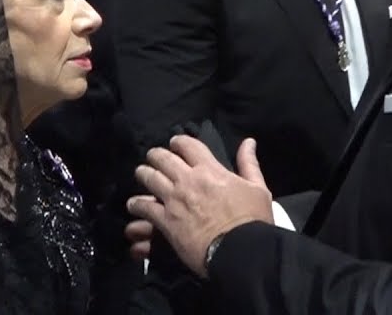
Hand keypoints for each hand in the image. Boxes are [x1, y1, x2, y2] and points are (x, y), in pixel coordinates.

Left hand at [127, 137, 272, 278]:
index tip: (174, 143)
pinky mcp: (166, 221)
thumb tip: (248, 142)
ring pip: (149, 178)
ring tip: (141, 174)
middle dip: (156, 155)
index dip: (178, 141)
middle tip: (153, 157)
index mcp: (210, 170)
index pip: (188, 145)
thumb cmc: (252, 220)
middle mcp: (188, 180)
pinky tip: (134, 204)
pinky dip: (136, 204)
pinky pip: (144, 207)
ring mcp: (174, 200)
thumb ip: (249, 163)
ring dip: (143, 174)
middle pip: (163, 158)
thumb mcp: (257, 188)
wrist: (240, 251)